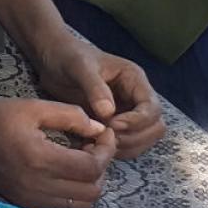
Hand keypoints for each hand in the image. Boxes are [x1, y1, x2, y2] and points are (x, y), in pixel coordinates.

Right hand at [0, 97, 115, 207]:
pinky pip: (62, 205)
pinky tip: (65, 167)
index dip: (106, 150)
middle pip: (92, 190)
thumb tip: (98, 129)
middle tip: (94, 144)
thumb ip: (70, 116)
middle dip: (101, 166)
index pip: (92, 168)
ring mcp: (29, 198)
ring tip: (81, 157)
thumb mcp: (33, 106)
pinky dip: (73, 190)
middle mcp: (35, 185)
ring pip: (80, 203)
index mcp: (38, 159)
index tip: (103, 132)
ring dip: (89, 181)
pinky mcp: (24, 202)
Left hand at [30, 35, 165, 158]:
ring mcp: (127, 113)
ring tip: (99, 143)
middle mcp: (136, 98)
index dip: (137, 121)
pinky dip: (115, 151)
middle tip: (106, 137)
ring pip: (144, 139)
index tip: (112, 125)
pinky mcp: (114, 126)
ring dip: (126, 147)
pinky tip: (92, 146)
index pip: (152, 108)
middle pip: (155, 127)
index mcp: (134, 80)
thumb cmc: (68, 57)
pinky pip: (126, 145)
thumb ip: (95, 88)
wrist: (53, 60)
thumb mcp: (79, 67)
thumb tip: (109, 113)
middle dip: (134, 137)